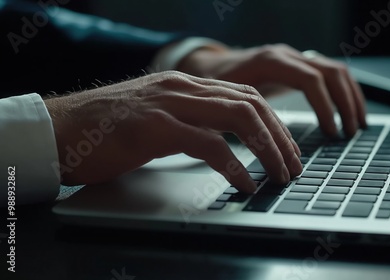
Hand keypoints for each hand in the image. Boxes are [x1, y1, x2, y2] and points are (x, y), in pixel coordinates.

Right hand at [44, 71, 301, 191]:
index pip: (246, 94)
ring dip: (266, 149)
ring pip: (238, 117)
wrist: (59, 129)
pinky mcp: (154, 127)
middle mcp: (182, 88)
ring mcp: (169, 104)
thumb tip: (223, 143)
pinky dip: (235, 165)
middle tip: (293, 165)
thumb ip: (190, 121)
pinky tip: (246, 181)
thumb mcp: (158, 117)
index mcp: (185, 85)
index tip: (287, 148)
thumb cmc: (107, 129)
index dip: (275, 122)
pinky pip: (208, 143)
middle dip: (280, 136)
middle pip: (251, 104)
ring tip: (279, 174)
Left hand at [177, 44, 366, 136]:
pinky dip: (344, 93)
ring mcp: (294, 58)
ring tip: (357, 126)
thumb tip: (251, 156)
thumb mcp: (220, 100)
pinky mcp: (298, 66)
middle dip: (345, 104)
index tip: (331, 132)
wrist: (209, 64)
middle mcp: (286, 55)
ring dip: (351, 98)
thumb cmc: (211, 85)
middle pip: (330, 72)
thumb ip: (237, 118)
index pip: (309, 79)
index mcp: (269, 61)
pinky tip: (349, 113)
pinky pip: (330, 75)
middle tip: (349, 133)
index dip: (324, 106)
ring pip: (335, 71)